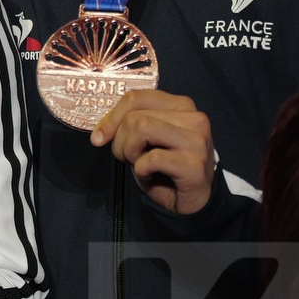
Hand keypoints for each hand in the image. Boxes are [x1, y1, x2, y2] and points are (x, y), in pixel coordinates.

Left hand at [91, 88, 216, 214]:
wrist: (191, 201)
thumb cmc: (165, 168)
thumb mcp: (143, 140)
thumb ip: (128, 124)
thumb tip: (100, 132)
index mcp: (181, 106)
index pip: (136, 98)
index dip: (111, 118)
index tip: (100, 137)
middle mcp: (194, 118)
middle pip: (135, 116)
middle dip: (120, 141)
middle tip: (129, 158)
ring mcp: (198, 141)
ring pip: (142, 129)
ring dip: (130, 153)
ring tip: (141, 165)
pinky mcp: (196, 165)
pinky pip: (152, 159)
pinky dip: (142, 171)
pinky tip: (152, 177)